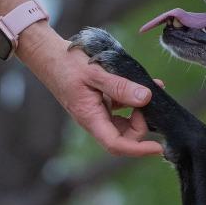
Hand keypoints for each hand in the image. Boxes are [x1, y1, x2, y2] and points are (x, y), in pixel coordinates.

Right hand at [18, 24, 163, 157]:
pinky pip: (123, 109)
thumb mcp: (94, 72)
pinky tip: (145, 85)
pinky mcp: (102, 103)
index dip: (138, 150)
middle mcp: (95, 120)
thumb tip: (146, 98)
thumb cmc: (66, 63)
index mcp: (90, 118)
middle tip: (147, 102)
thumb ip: (120, 86)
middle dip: (141, 126)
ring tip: (150, 91)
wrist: (47, 54)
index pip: (116, 145)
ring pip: (125, 124)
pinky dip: (136, 100)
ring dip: (140, 113)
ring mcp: (98, 112)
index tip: (158, 147)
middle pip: (124, 137)